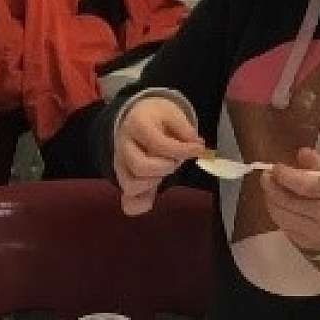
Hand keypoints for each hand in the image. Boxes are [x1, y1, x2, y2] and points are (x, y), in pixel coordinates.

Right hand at [114, 95, 205, 216]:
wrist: (137, 117)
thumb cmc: (157, 118)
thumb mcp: (173, 114)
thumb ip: (186, 130)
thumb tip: (197, 146)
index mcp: (137, 125)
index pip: (159, 144)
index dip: (183, 150)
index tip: (199, 149)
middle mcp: (123, 145)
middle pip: (141, 167)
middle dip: (165, 168)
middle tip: (173, 161)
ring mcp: (120, 164)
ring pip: (131, 186)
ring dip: (152, 184)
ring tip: (162, 172)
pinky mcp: (123, 179)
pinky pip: (128, 202)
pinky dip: (141, 204)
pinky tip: (152, 199)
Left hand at [262, 148, 319, 254]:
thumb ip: (318, 162)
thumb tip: (302, 153)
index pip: (308, 185)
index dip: (288, 176)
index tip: (276, 168)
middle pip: (290, 202)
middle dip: (272, 188)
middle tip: (266, 177)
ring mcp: (317, 233)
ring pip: (282, 215)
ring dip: (271, 200)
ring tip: (272, 190)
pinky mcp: (307, 244)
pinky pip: (284, 227)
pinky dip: (277, 213)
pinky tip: (280, 205)